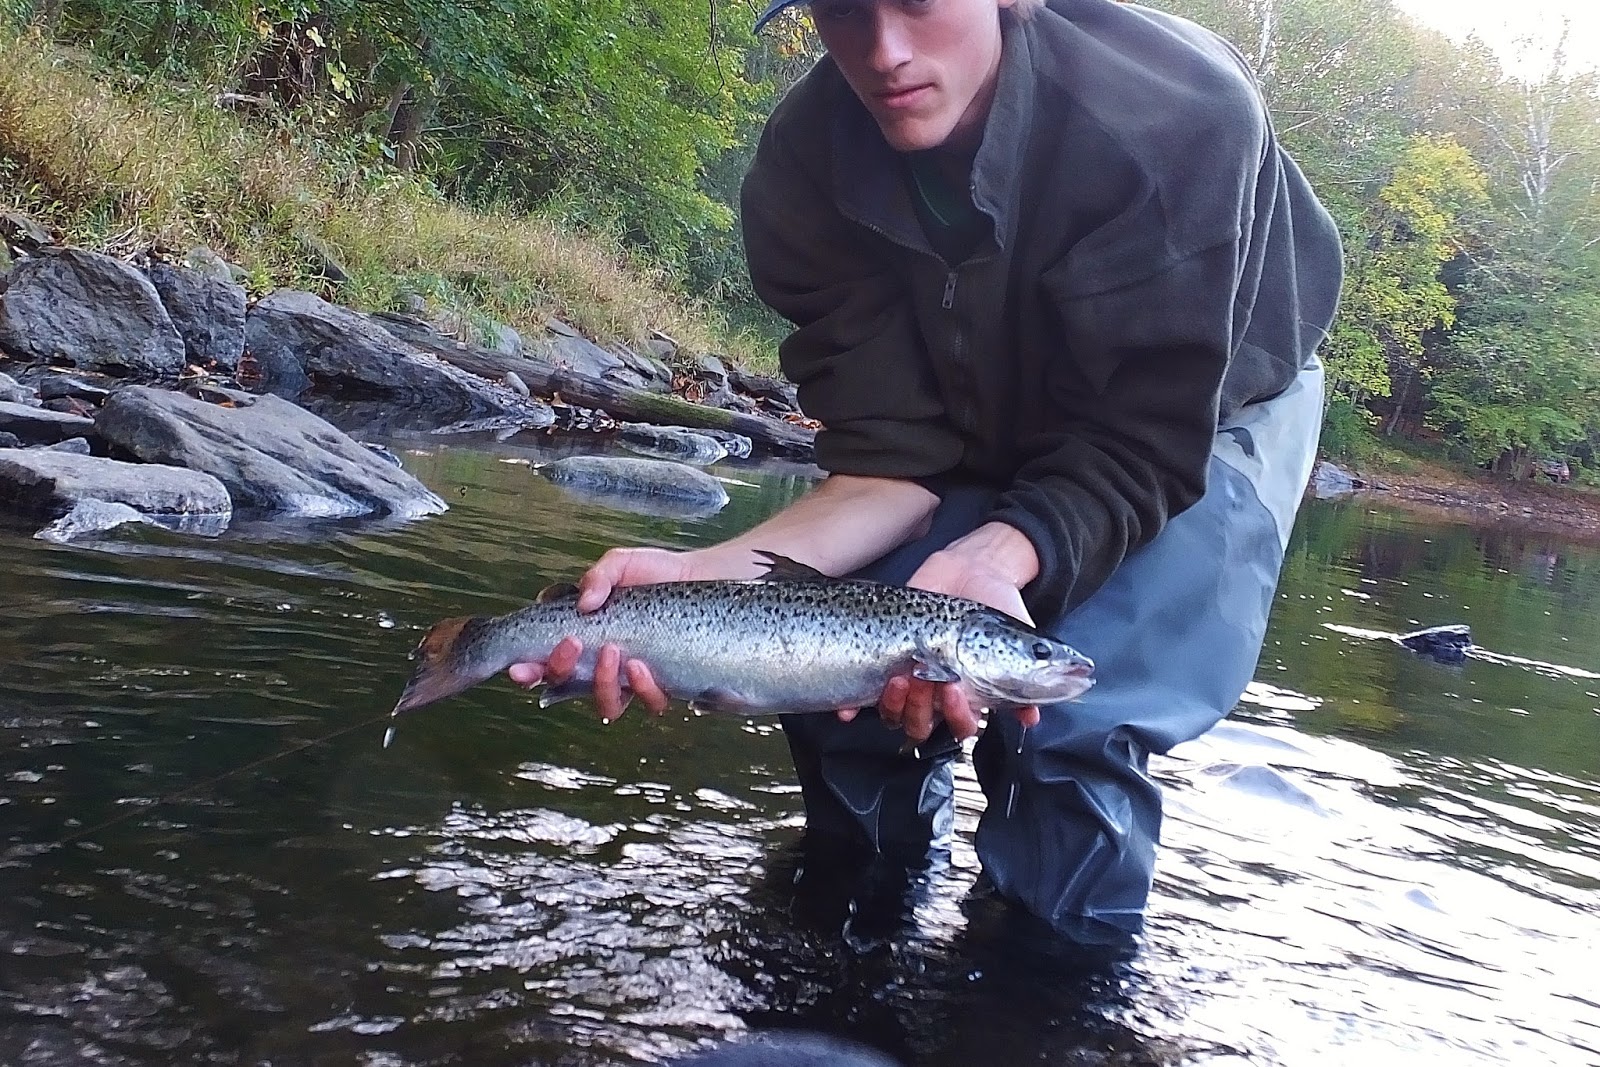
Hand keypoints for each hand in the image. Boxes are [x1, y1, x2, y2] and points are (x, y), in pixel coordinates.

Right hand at [506, 546, 759, 720]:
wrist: (704, 578)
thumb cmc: (657, 572)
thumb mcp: (621, 564)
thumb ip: (598, 576)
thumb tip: (584, 603)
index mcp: (581, 636)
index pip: (544, 660)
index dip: (526, 670)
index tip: (518, 667)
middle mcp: (600, 663)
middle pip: (565, 686)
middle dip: (560, 671)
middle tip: (570, 644)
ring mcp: (631, 678)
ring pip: (604, 703)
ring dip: (601, 683)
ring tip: (613, 652)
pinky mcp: (663, 685)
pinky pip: (647, 702)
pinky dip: (641, 688)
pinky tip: (642, 666)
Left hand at [854, 523, 1043, 743]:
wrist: (971, 568)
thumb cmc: (997, 604)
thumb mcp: (1020, 638)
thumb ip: (1027, 676)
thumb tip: (1034, 717)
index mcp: (969, 694)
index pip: (961, 727)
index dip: (957, 717)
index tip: (955, 689)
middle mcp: (936, 693)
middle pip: (923, 724)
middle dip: (920, 708)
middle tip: (923, 678)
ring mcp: (908, 678)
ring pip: (894, 714)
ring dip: (893, 705)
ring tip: (898, 677)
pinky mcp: (883, 660)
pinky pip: (862, 694)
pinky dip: (850, 706)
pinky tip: (845, 709)